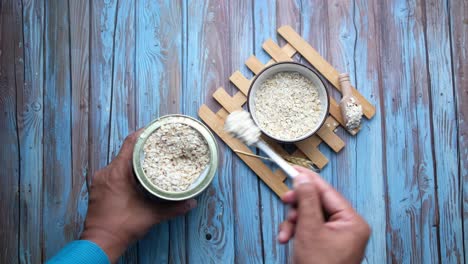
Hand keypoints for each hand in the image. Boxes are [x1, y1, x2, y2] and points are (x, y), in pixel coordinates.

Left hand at [80, 129, 196, 262]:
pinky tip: (137, 177)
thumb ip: (172, 208)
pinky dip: (125, 171)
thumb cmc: (121, 227)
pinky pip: (113, 173)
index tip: (156, 130)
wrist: (100, 243)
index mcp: (117, 173)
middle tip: (159, 147)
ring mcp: (100, 181)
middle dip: (142, 149)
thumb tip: (191, 202)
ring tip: (151, 161)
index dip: (144, 134)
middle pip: (126, 152)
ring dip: (134, 161)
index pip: (130, 144)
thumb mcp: (150, 216)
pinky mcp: (98, 189)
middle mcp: (105, 173)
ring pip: (119, 163)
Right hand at [278, 167, 369, 263]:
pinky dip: (296, 231)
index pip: (328, 192)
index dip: (309, 181)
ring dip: (294, 222)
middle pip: (318, 203)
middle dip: (299, 207)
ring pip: (310, 216)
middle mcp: (347, 228)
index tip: (295, 170)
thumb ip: (307, 200)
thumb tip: (304, 179)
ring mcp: (336, 237)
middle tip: (286, 202)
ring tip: (286, 233)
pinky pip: (309, 229)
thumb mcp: (309, 229)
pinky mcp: (325, 245)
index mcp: (352, 222)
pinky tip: (287, 239)